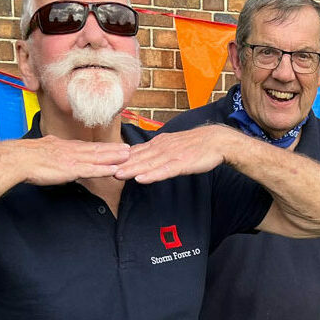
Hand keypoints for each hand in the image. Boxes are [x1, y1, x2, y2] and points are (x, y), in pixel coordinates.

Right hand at [0, 136, 128, 185]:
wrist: (18, 159)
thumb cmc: (24, 157)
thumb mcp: (42, 150)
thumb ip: (53, 152)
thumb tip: (57, 156)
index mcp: (64, 146)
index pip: (87, 146)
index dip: (102, 146)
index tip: (112, 146)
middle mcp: (71, 150)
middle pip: (96, 149)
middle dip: (113, 149)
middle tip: (129, 148)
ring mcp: (72, 159)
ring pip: (98, 158)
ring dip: (114, 157)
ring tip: (128, 156)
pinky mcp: (71, 169)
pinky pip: (92, 170)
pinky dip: (104, 170)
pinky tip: (115, 170)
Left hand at [114, 126, 231, 181]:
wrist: (216, 140)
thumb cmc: (196, 145)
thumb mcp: (172, 146)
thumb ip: (157, 152)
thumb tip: (142, 157)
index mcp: (159, 144)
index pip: (136, 151)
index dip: (120, 157)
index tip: (104, 162)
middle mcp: (162, 148)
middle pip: (138, 158)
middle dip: (121, 164)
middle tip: (103, 169)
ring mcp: (172, 155)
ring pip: (148, 164)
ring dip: (132, 169)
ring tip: (118, 174)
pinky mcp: (182, 163)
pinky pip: (165, 171)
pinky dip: (152, 175)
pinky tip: (142, 179)